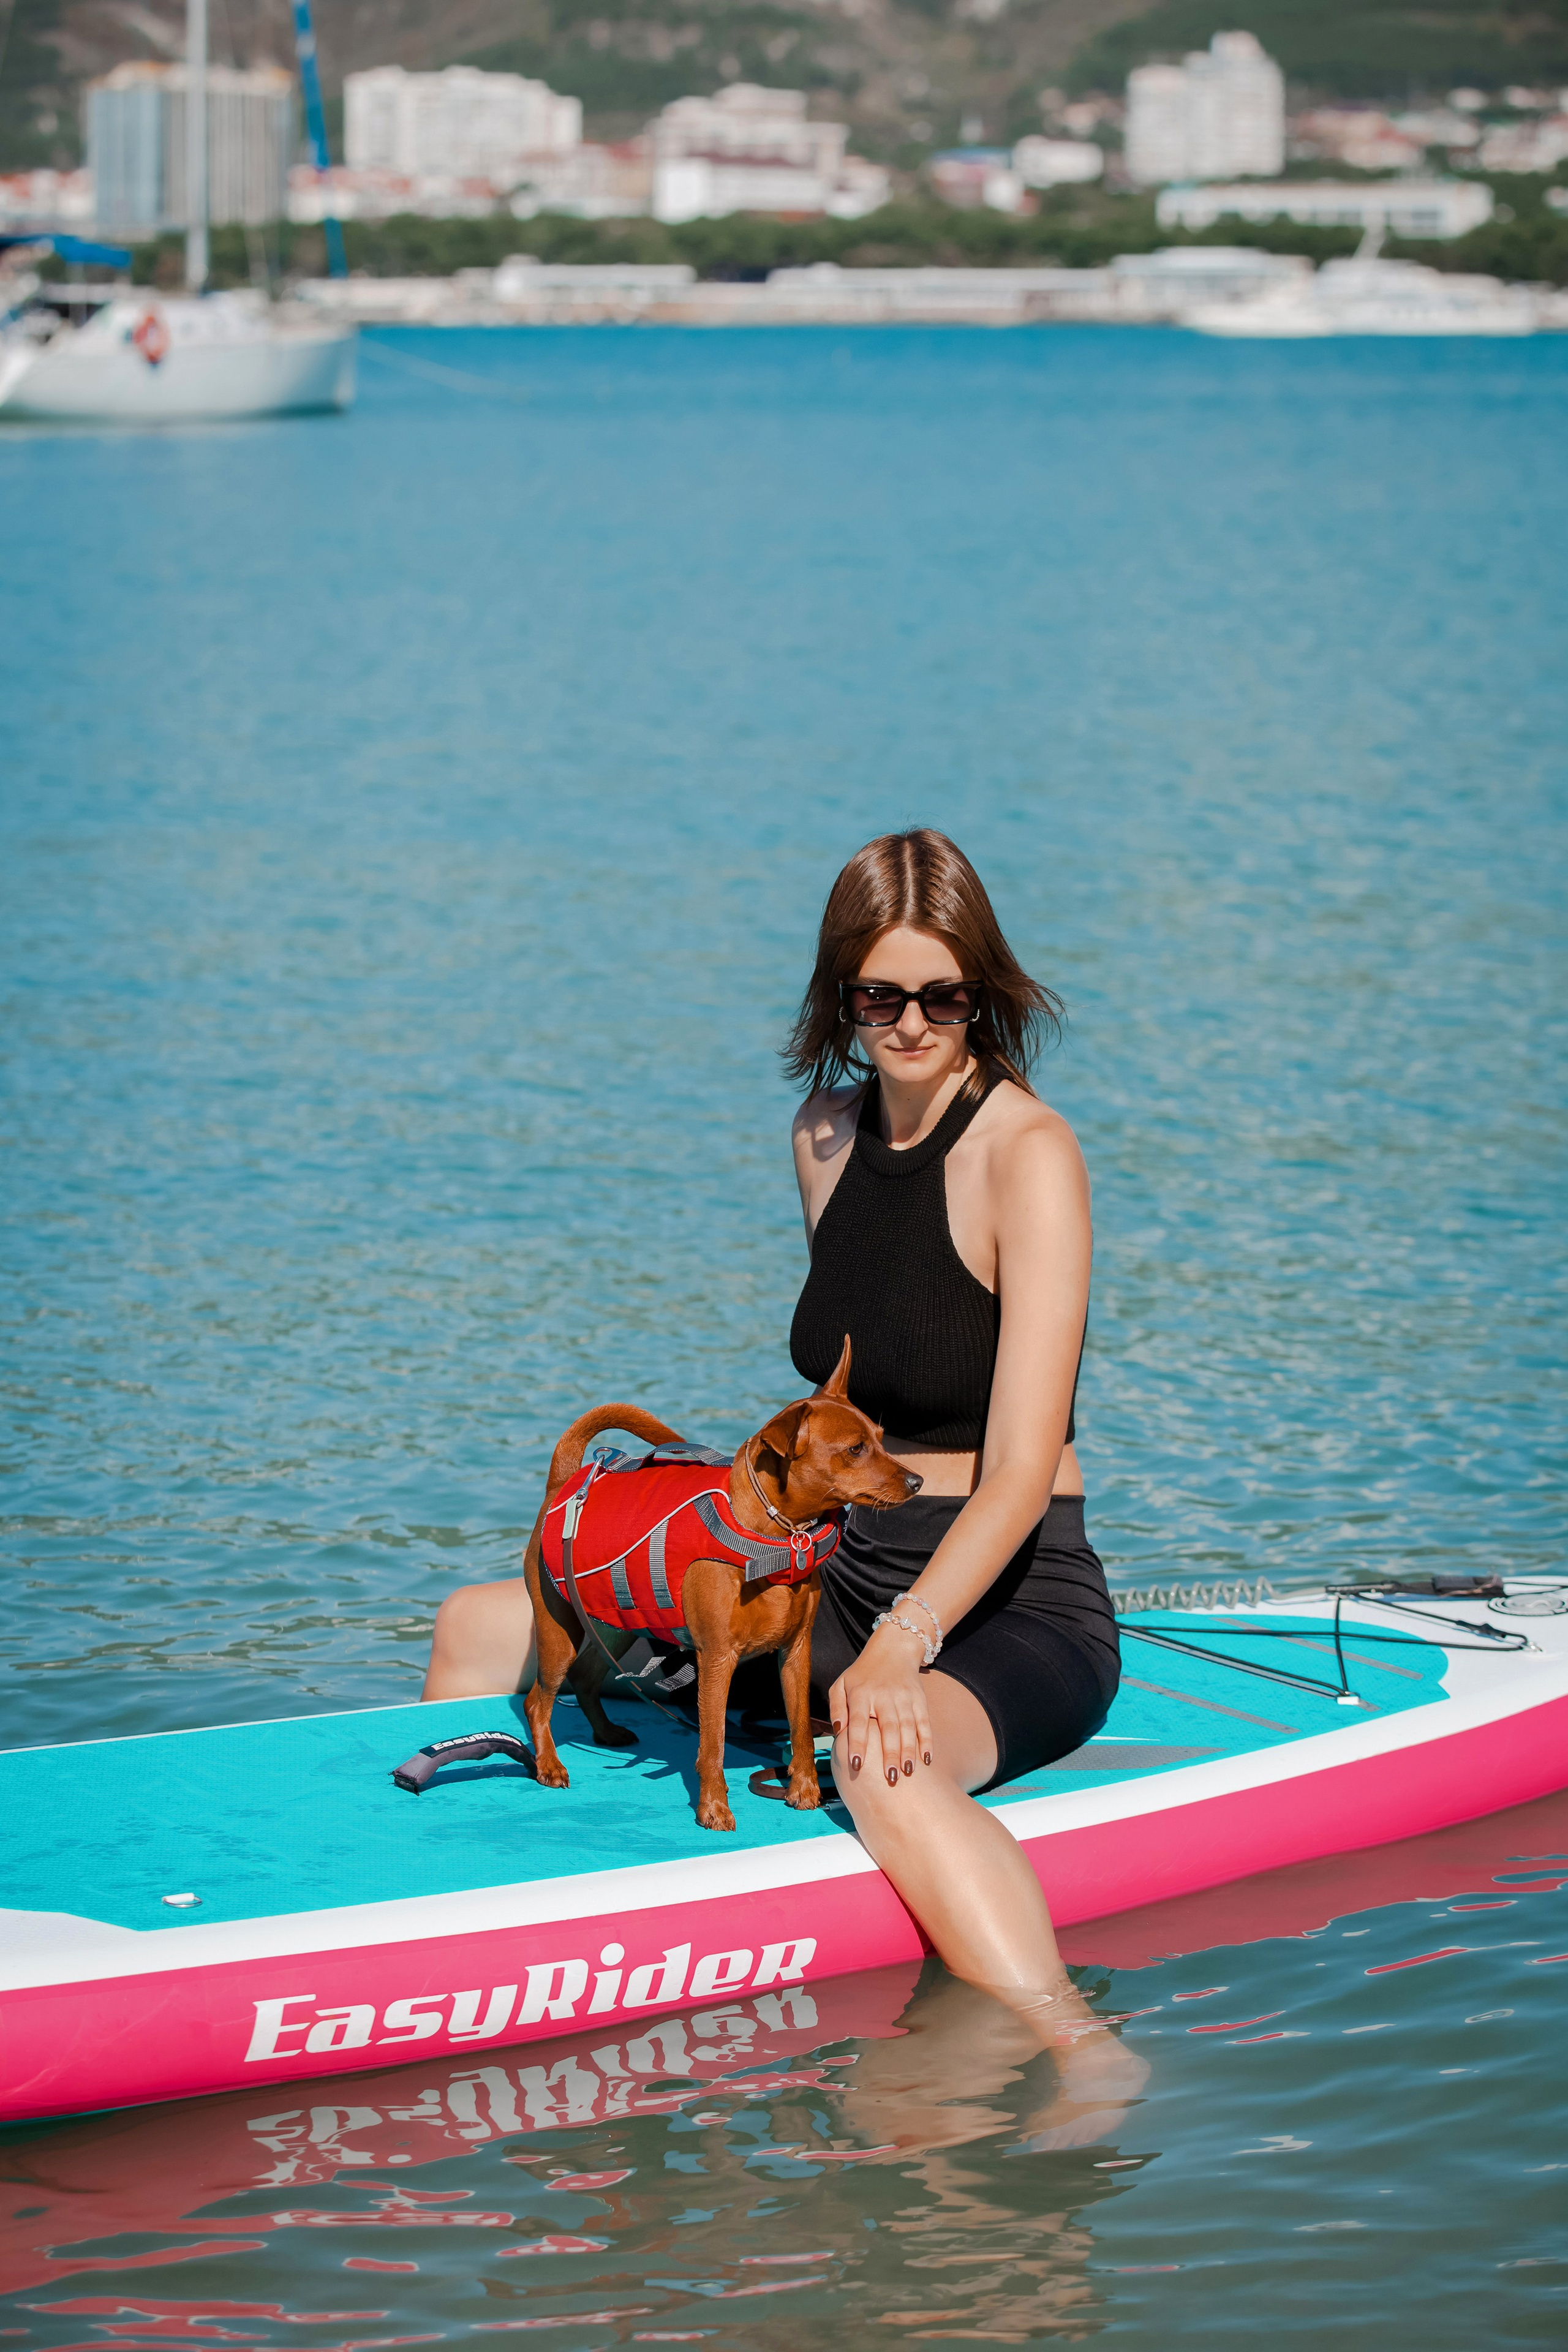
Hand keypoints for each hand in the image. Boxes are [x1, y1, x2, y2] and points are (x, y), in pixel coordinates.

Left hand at [829, 1618, 932, 1785]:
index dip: (858, 1743)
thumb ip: (836, 1707)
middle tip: (890, 1779)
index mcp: (861, 1693)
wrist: (893, 1649)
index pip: (859, 1721)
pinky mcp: (919, 1699)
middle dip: (889, 1754)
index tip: (857, 1765)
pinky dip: (927, 1740)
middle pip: (888, 1727)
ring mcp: (904, 1697)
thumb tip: (838, 1731)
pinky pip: (924, 1722)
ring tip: (907, 1772)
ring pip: (908, 1727)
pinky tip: (927, 1759)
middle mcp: (884, 1695)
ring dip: (909, 1751)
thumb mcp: (841, 1684)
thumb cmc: (862, 1674)